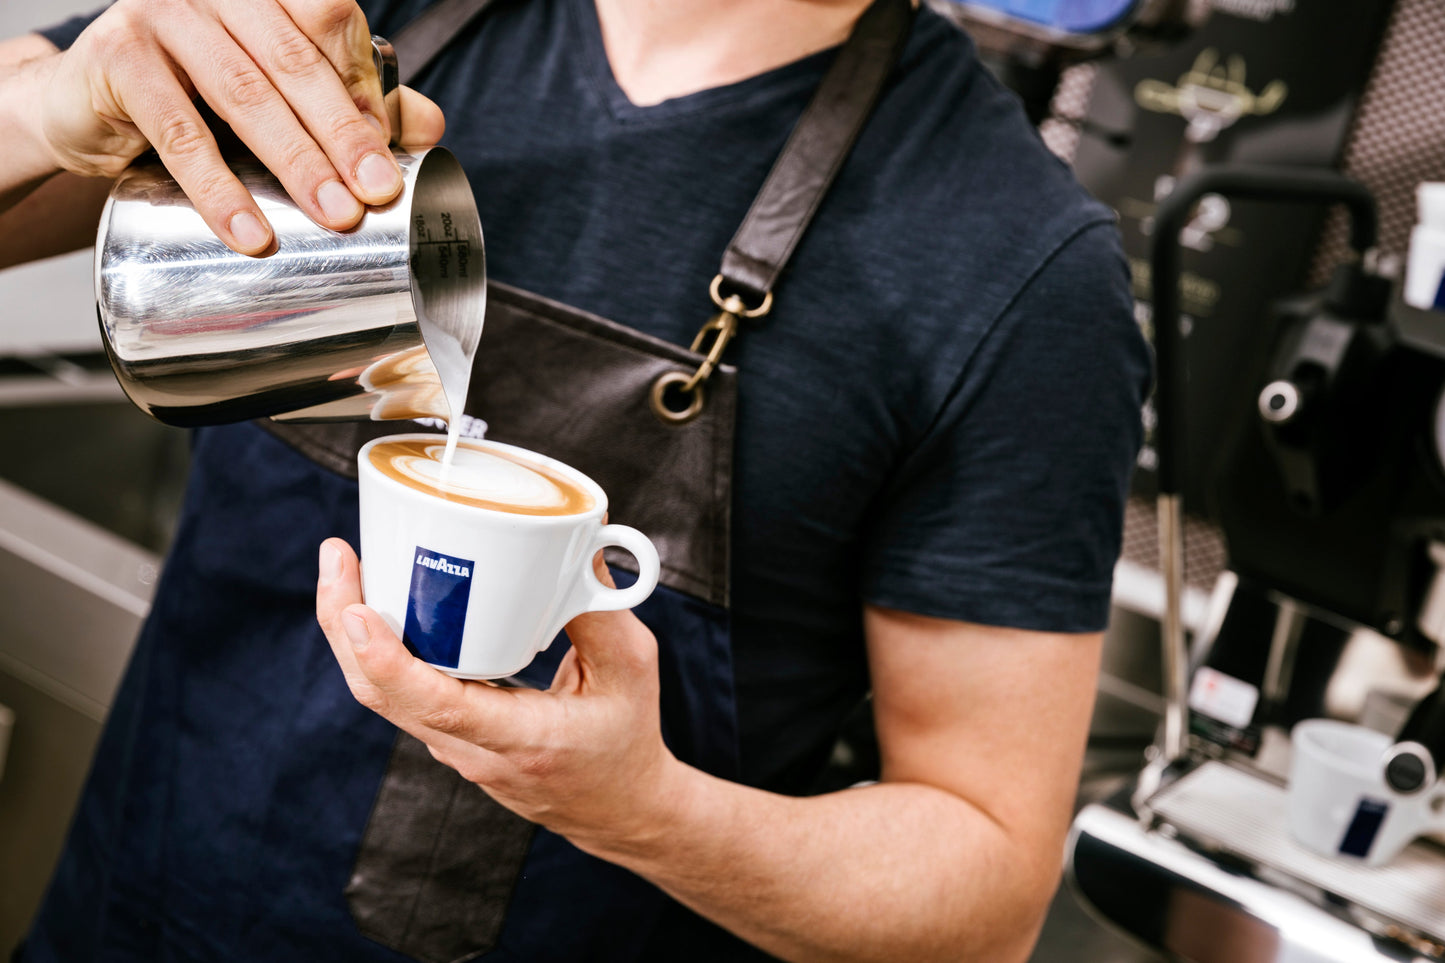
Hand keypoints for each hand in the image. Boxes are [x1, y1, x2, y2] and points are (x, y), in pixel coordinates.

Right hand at [26, 0, 444, 253]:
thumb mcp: (280, 97)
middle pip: (295, 61)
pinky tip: (251, 232)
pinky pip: (178, 132)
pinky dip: (218, 188)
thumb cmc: (195, 97)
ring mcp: (164, 14)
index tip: (387, 156)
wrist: (86, 106)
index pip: (329, 22)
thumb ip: (354, 104)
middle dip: (344, 134)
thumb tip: (430, 127)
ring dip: (296, 163)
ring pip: (244, 94)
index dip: (361, 88)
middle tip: (378, 195)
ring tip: (335, 217)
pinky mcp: (119, 57)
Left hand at [315, 538, 688, 852]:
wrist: (618, 808)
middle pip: (382, 694)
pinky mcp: (449, 738)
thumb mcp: (632, 669)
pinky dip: (374, 647)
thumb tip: (579, 543)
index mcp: (522, 739)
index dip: (388, 659)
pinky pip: (397, 695)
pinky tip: (372, 600)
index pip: (438, 705)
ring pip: (380, 695)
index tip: (357, 611)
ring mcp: (454, 749)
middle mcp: (474, 751)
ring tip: (343, 565)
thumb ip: (601, 609)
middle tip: (336, 554)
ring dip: (350, 633)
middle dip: (344, 622)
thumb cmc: (627, 738)